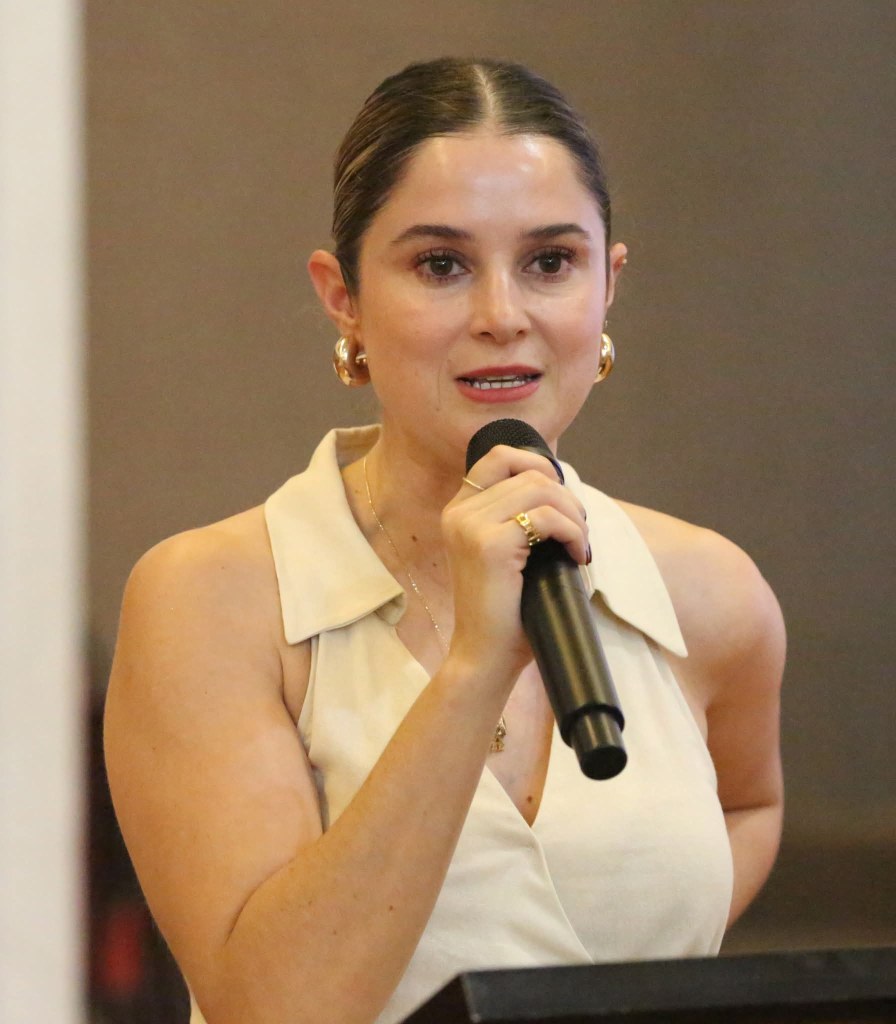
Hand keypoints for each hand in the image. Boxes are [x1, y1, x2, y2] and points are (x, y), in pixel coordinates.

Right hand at [441, 445, 588, 681]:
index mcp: (458, 511)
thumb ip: (517, 517)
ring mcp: (470, 526)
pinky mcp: (490, 545)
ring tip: (579, 546)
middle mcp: (458, 512)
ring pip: (542, 490)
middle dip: (567, 498)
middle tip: (578, 533)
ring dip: (574, 516)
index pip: (499, 456)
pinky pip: (547, 519)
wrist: (484, 656)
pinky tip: (576, 555)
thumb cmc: (502, 612)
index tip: (561, 497)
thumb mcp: (505, 553)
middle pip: (529, 472)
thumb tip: (561, 489)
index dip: (538, 464)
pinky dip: (572, 533)